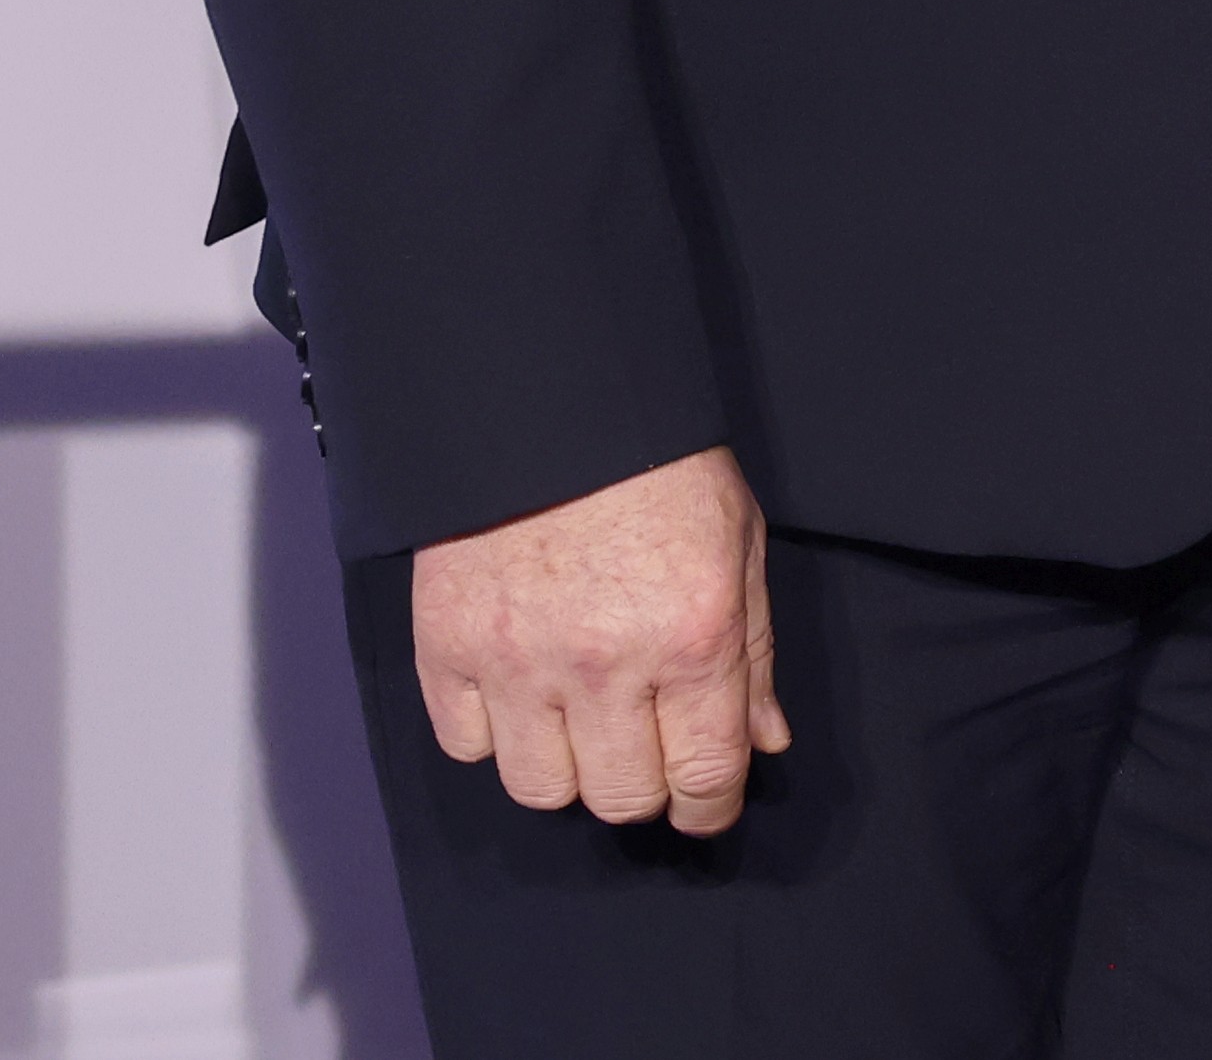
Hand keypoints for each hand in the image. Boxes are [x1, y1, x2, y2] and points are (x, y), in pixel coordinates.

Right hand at [410, 442, 785, 830]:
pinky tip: (521, 694)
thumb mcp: (740, 545)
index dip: (710, 809)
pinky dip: (495, 735)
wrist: (552, 403)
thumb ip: (753, 654)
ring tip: (581, 724)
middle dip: (645, 789)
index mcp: (691, 636)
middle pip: (621, 797)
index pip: (705, 776)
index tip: (705, 809)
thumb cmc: (661, 469)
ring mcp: (519, 662)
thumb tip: (763, 743)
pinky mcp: (448, 649)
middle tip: (647, 754)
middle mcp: (604, 664)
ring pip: (541, 789)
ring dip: (569, 770)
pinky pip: (468, 746)